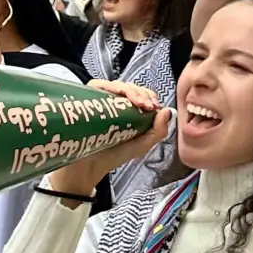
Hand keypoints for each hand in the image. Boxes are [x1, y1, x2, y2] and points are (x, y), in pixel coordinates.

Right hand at [46, 81, 168, 193]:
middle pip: (129, 86)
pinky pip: (97, 85)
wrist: (88, 168)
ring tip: (137, 102)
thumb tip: (167, 110)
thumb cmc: (113, 156)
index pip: (141, 94)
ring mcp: (99, 100)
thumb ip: (158, 132)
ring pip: (116, 84)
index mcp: (129, 111)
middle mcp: (114, 103)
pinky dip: (111, 87)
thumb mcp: (141, 146)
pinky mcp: (86, 99)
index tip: (153, 106)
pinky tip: (118, 97)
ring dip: (129, 90)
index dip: (149, 96)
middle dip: (141, 93)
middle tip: (146, 105)